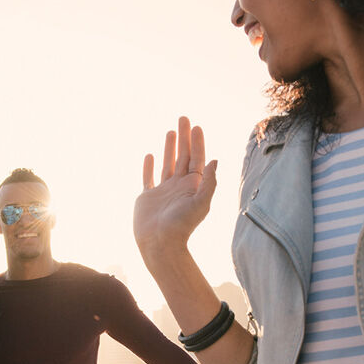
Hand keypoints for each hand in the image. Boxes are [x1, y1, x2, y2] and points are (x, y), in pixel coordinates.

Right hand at [134, 116, 217, 262]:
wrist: (160, 244)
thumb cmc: (181, 226)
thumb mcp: (201, 203)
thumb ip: (209, 182)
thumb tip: (215, 160)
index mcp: (193, 187)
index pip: (197, 159)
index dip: (198, 142)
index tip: (196, 126)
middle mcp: (179, 187)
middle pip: (184, 156)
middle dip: (184, 137)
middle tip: (183, 118)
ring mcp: (163, 192)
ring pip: (168, 163)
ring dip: (170, 147)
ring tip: (171, 131)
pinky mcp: (148, 198)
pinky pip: (148, 178)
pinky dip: (149, 166)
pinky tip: (150, 155)